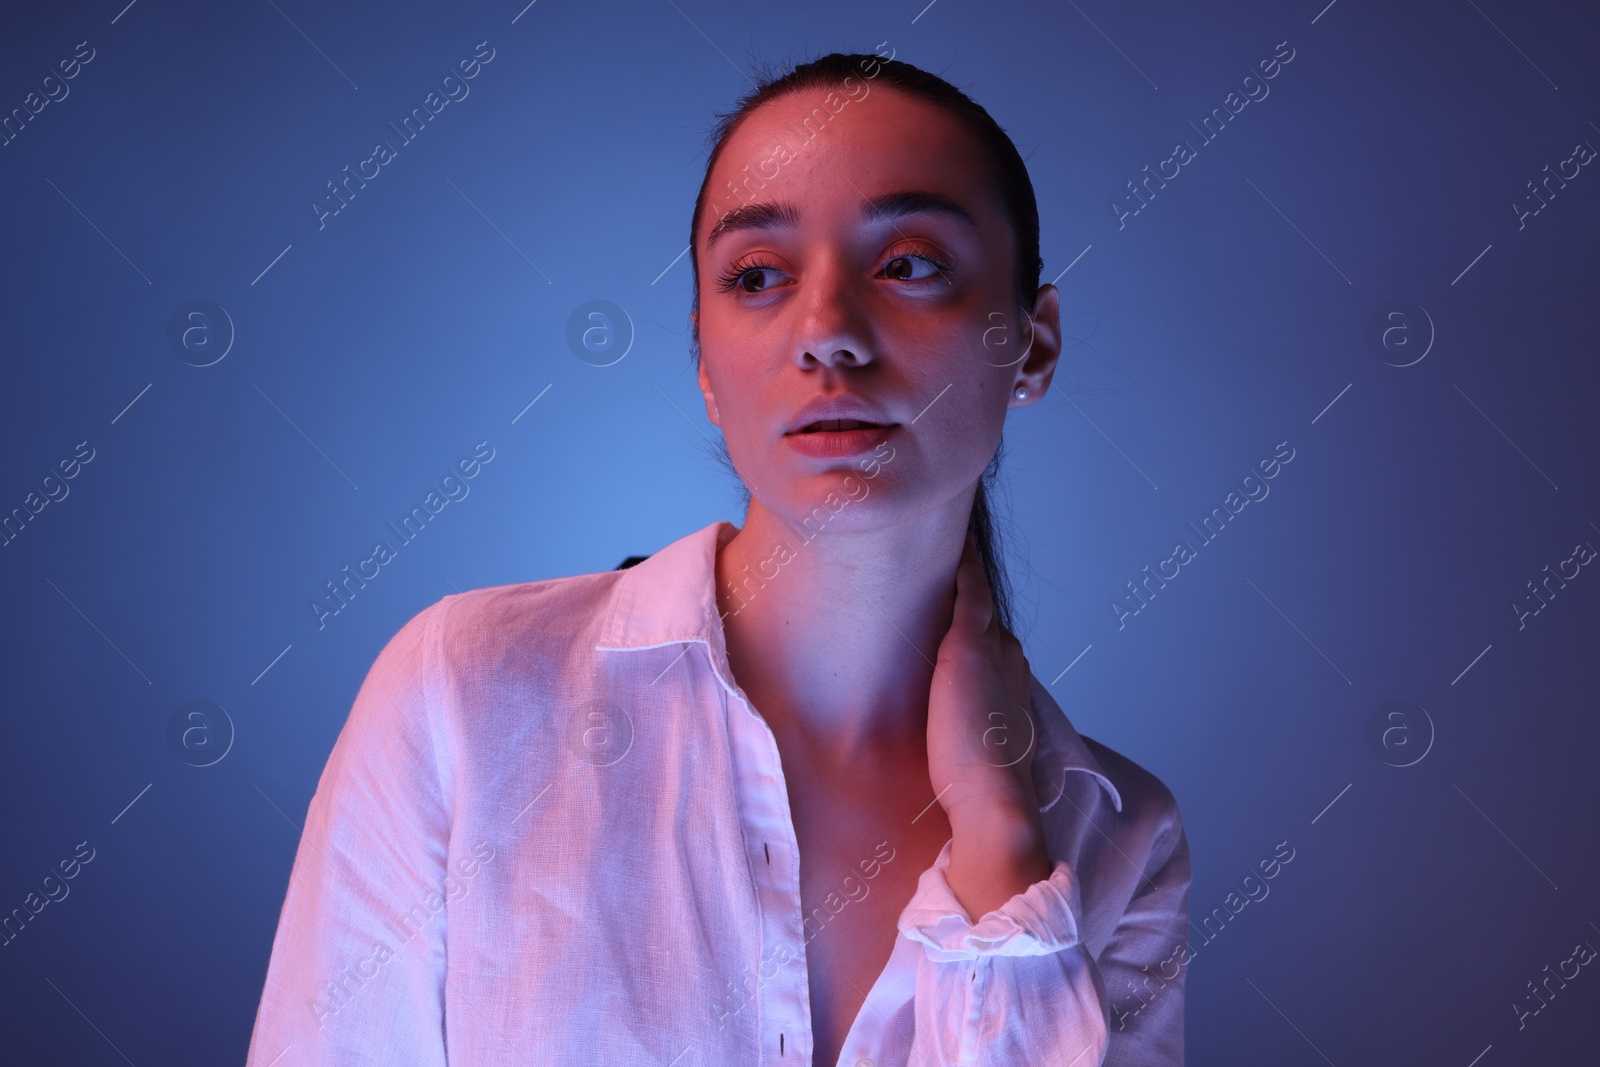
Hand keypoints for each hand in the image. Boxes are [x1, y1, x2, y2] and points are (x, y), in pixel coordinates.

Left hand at [925, 530, 1043, 829]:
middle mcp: (1010, 661)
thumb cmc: (978, 792)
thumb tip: (944, 749)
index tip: (967, 607)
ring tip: (949, 540)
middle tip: (950, 555)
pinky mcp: (968, 647)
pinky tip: (955, 543)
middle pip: (987, 617)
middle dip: (971, 593)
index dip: (980, 625)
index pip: (994, 644)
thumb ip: (964, 739)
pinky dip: (965, 567)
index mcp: (1012, 687)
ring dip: (967, 573)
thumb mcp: (975, 755)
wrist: (994, 802)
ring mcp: (993, 651)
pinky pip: (969, 592)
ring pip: (978, 599)